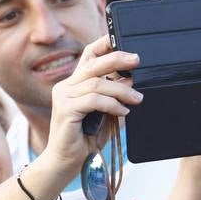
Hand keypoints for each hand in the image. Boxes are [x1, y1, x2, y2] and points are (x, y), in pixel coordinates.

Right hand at [44, 34, 140, 167]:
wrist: (67, 162)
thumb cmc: (86, 139)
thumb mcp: (105, 113)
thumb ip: (114, 96)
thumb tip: (130, 79)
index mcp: (74, 84)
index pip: (88, 56)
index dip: (103, 44)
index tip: (121, 37)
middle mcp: (66, 86)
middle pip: (93, 65)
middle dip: (117, 59)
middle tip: (137, 60)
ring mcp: (63, 97)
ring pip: (96, 83)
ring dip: (120, 90)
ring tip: (136, 98)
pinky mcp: (65, 109)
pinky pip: (93, 100)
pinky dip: (112, 104)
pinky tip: (122, 111)